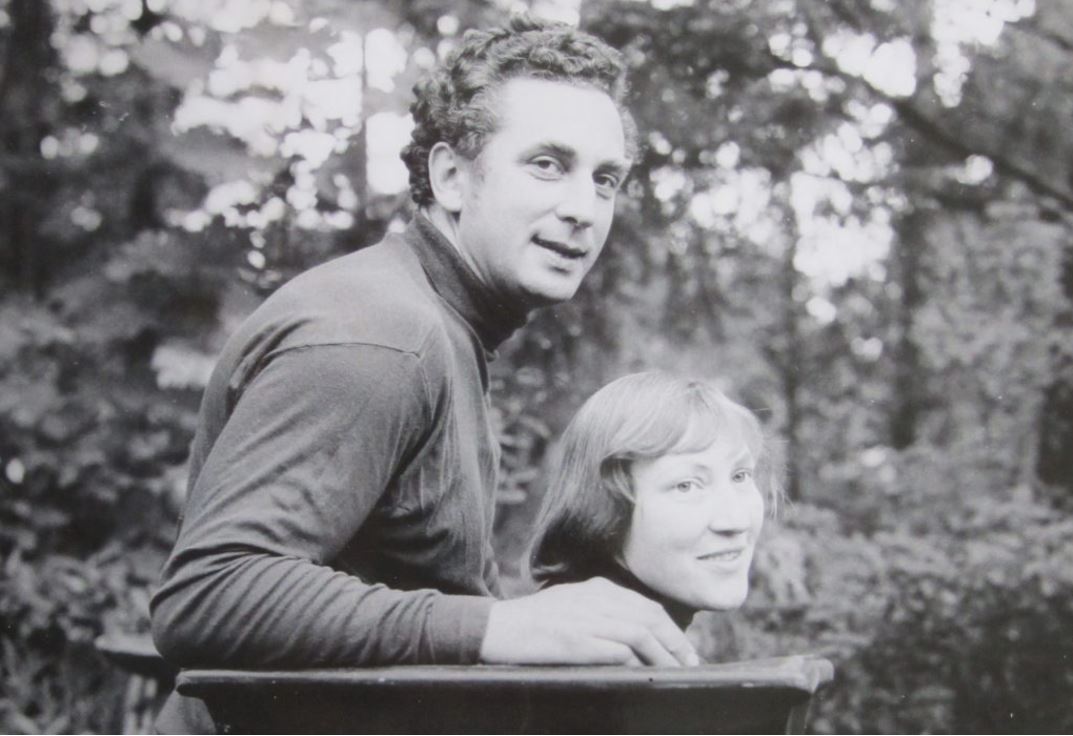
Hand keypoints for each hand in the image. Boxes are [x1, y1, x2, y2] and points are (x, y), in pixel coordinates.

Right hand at [478, 577, 698, 666]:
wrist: (497, 628)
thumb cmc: (534, 623)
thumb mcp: (572, 606)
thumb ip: (602, 613)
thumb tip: (635, 638)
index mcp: (598, 589)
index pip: (647, 607)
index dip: (672, 630)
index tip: (685, 651)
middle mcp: (597, 599)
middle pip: (651, 618)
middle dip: (676, 644)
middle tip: (690, 665)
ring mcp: (587, 619)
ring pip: (640, 634)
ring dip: (663, 656)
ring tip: (675, 674)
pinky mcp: (576, 640)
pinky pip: (618, 651)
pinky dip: (636, 664)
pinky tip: (645, 676)